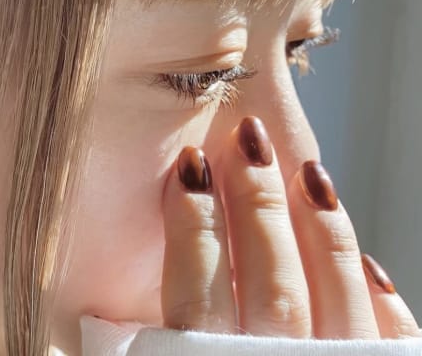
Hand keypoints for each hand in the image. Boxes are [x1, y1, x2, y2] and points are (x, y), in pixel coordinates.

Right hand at [161, 116, 421, 338]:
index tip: (189, 167)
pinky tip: (371, 266)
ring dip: (322, 232)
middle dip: (257, 206)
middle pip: (270, 286)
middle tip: (248, 141)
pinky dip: (381, 301)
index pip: (194, 296)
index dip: (191, 226)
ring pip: (336, 303)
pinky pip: (391, 343)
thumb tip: (84, 306)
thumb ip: (136, 332)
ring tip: (310, 174)